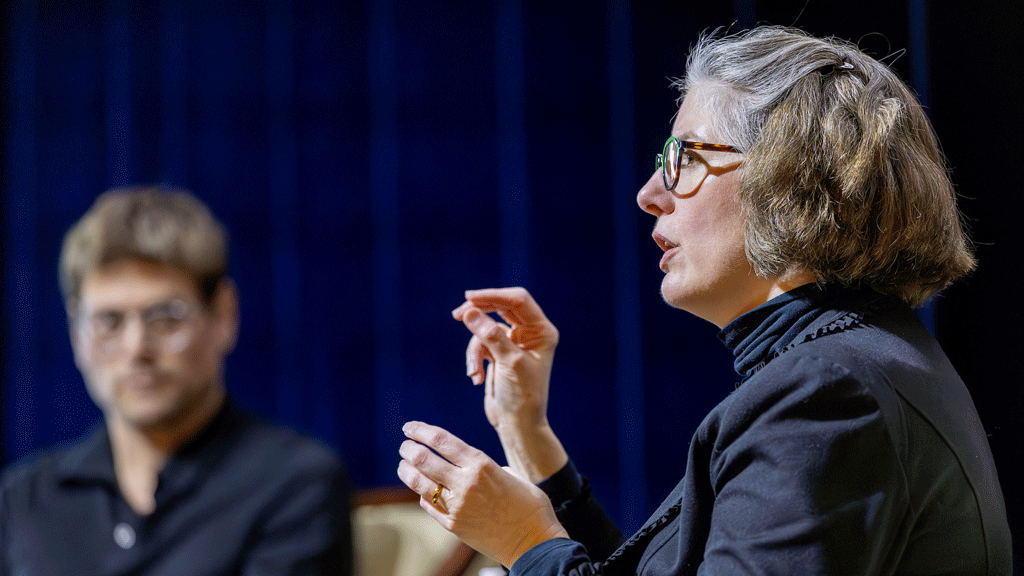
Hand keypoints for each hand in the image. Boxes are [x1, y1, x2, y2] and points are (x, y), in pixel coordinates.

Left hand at [397, 421, 568, 567]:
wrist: (535, 543)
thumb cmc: (530, 507)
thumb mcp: (511, 475)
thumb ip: (486, 467)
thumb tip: (468, 465)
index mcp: (481, 465)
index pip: (441, 440)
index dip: (421, 430)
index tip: (410, 427)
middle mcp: (465, 483)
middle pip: (424, 459)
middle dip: (409, 449)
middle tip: (405, 446)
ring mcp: (457, 506)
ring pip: (419, 483)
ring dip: (407, 471)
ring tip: (403, 465)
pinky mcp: (453, 526)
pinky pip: (429, 506)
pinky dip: (422, 495)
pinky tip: (421, 490)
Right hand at [452, 287, 567, 480]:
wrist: (518, 425)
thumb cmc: (522, 396)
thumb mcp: (508, 363)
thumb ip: (490, 335)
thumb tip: (469, 311)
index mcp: (541, 331)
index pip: (517, 300)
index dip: (493, 296)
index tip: (469, 298)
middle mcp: (530, 333)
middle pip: (500, 308)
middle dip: (478, 313)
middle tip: (457, 314)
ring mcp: (514, 343)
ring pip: (485, 329)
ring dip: (474, 349)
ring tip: (473, 370)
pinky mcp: (500, 354)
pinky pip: (480, 345)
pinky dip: (474, 359)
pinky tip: (476, 377)